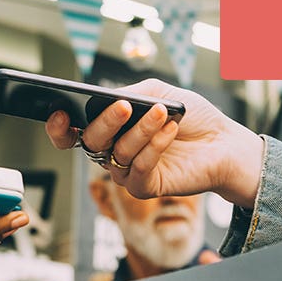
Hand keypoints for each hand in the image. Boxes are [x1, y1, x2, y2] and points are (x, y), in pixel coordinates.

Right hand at [45, 79, 264, 207]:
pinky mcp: (145, 187)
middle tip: (126, 107)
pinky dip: (154, 147)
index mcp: (109, 128)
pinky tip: (170, 130)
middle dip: (107, 122)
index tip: (59, 112)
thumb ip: (130, 93)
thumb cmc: (190, 116)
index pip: (71, 133)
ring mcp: (127, 171)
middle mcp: (112, 151)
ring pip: (118, 152)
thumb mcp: (157, 93)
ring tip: (163, 113)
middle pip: (91, 141)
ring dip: (141, 130)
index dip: (58, 127)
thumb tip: (105, 99)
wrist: (223, 142)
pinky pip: (139, 168)